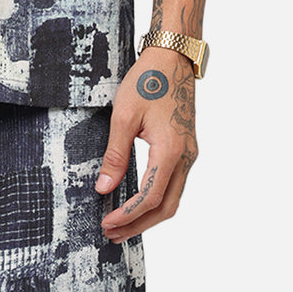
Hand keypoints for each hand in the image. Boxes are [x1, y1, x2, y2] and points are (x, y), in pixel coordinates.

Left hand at [95, 47, 197, 242]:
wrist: (174, 57)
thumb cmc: (148, 80)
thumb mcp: (123, 117)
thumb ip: (114, 155)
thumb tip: (104, 188)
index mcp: (170, 150)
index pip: (150, 197)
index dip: (127, 215)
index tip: (106, 223)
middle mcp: (185, 157)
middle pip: (165, 208)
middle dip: (138, 225)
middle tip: (111, 234)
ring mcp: (189, 155)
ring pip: (172, 200)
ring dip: (147, 217)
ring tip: (121, 226)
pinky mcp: (186, 151)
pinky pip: (173, 186)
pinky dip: (156, 202)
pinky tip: (137, 206)